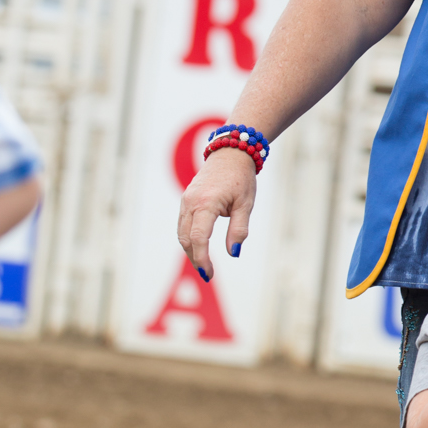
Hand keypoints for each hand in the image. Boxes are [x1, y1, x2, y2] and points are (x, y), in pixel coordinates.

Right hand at [177, 148, 256, 280]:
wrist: (230, 154)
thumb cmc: (241, 178)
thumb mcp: (245, 204)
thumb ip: (239, 230)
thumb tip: (233, 253)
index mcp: (206, 203)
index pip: (198, 238)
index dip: (202, 259)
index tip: (210, 273)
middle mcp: (191, 202)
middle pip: (186, 238)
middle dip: (195, 258)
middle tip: (208, 273)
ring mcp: (186, 200)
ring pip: (182, 232)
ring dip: (191, 250)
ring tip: (204, 264)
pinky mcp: (186, 200)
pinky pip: (183, 224)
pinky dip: (189, 238)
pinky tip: (199, 247)